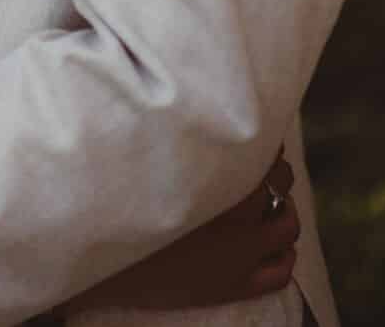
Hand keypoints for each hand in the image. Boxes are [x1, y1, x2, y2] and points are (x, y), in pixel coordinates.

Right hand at [63, 150, 300, 313]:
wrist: (96, 261)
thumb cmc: (115, 198)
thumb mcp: (149, 157)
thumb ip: (185, 135)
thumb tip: (201, 99)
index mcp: (220, 182)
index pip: (265, 152)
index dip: (261, 141)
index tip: (249, 135)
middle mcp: (239, 218)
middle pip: (281, 183)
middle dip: (274, 172)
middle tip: (256, 168)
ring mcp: (240, 255)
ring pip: (288, 226)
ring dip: (282, 210)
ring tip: (264, 204)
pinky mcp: (235, 285)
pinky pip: (281, 271)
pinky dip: (284, 254)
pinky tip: (270, 244)